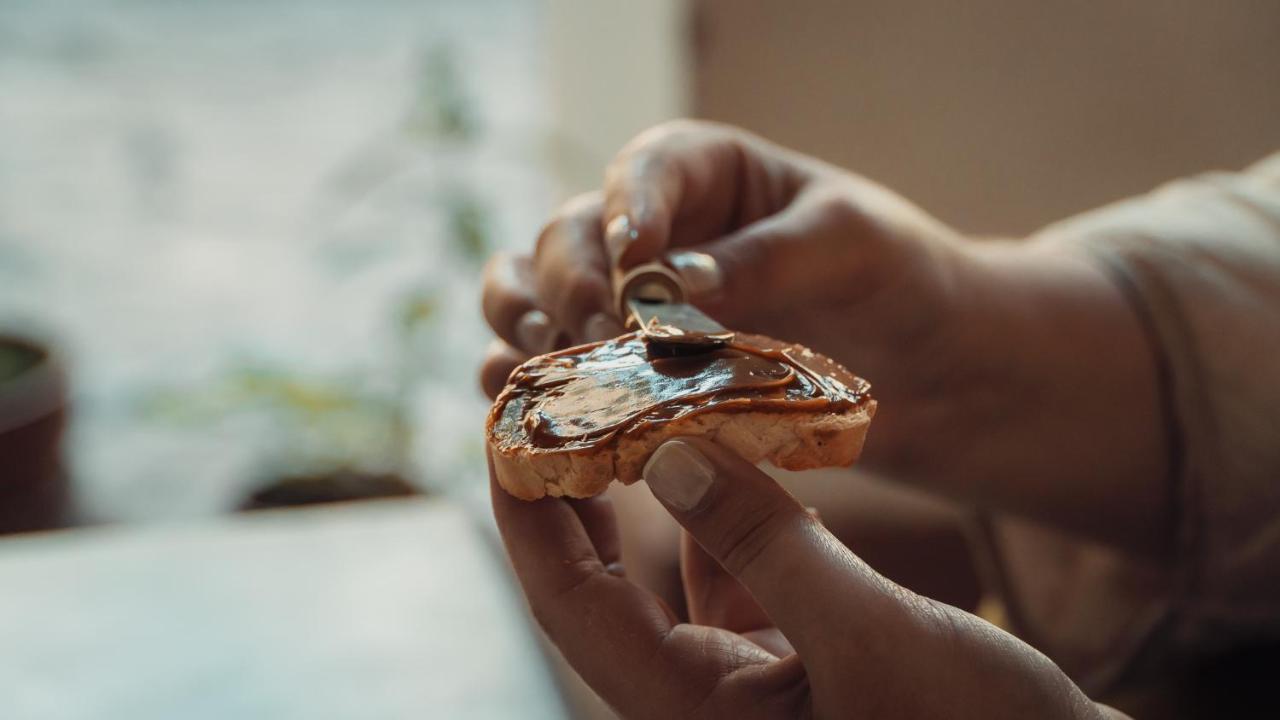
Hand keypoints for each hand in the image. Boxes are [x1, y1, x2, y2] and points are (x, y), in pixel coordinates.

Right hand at [481, 120, 1168, 554]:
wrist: (933, 371)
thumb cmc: (900, 280)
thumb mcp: (851, 246)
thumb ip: (766, 256)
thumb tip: (672, 284)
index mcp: (711, 177)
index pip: (647, 170)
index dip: (629, 206)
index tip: (634, 252)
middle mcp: (657, 236)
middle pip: (572, 234)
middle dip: (572, 276)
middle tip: (602, 327)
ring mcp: (636, 308)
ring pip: (537, 293)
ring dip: (525, 318)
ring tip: (545, 355)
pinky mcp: (632, 377)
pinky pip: (555, 370)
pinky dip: (531, 382)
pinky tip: (532, 406)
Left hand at [490, 437, 1129, 719]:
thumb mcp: (869, 634)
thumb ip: (765, 544)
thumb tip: (667, 453)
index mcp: (692, 717)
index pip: (570, 602)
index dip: (525, 512)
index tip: (505, 425)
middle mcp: (697, 707)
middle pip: (596, 589)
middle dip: (563, 496)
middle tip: (546, 404)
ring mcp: (739, 690)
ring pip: (660, 578)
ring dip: (645, 496)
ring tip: (626, 410)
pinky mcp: (785, 669)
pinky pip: (727, 581)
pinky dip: (721, 519)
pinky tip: (725, 459)